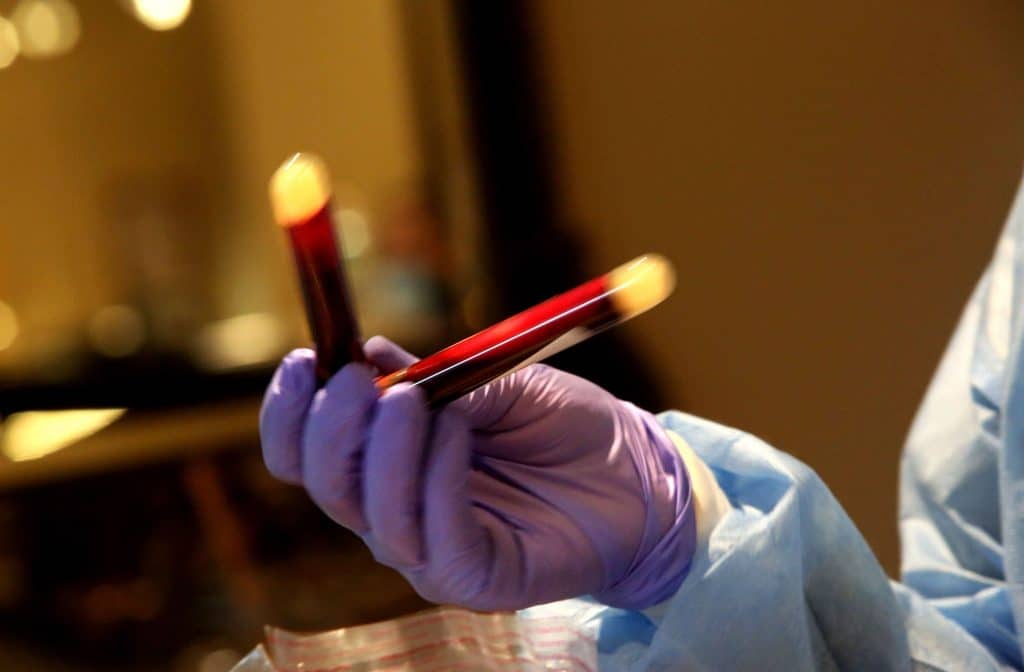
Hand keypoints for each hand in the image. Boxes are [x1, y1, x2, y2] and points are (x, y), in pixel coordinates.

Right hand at [259, 337, 695, 610]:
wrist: (638, 477)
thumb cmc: (566, 426)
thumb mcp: (500, 382)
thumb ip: (438, 376)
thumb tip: (373, 352)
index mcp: (386, 462)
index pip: (303, 452)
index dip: (289, 410)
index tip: (304, 359)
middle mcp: (393, 510)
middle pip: (322, 482)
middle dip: (334, 427)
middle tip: (368, 381)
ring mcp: (428, 551)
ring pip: (369, 512)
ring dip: (387, 449)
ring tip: (423, 402)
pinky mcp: (472, 579)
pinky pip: (432, 535)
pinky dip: (436, 477)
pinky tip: (461, 434)